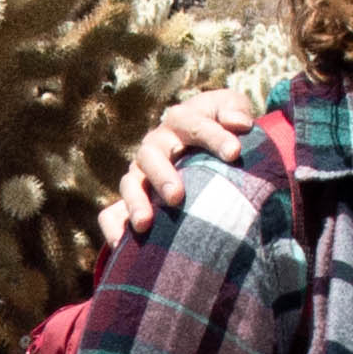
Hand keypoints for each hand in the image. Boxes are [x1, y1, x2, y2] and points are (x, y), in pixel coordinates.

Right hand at [94, 86, 271, 251]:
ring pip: (130, 184)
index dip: (214, 138)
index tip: (234, 153)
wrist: (201, 139)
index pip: (194, 126)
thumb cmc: (220, 124)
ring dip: (135, 203)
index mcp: (180, 121)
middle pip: (151, 156)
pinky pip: (112, 214)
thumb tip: (239, 123)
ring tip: (144, 224)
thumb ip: (235, 110)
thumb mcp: (230, 108)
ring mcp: (142, 173)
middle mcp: (156, 146)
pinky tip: (120, 245)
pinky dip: (114, 228)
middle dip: (162, 175)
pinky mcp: (136, 197)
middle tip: (176, 197)